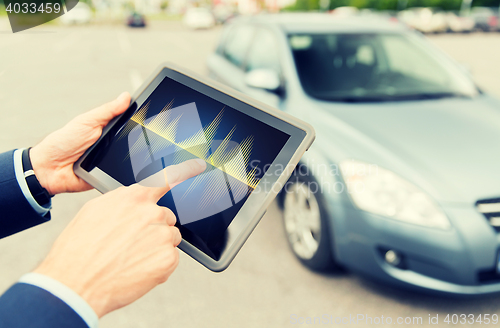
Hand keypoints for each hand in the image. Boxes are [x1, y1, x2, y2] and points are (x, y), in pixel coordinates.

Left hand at [30, 92, 130, 195]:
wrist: (50, 168)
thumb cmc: (63, 142)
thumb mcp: (87, 121)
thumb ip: (107, 111)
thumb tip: (126, 97)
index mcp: (107, 129)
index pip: (129, 123)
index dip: (139, 118)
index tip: (150, 112)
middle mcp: (112, 145)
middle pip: (133, 141)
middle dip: (136, 139)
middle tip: (138, 135)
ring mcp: (112, 161)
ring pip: (131, 159)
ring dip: (129, 157)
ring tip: (120, 152)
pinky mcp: (110, 177)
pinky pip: (122, 175)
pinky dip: (122, 173)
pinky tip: (120, 168)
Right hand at [34, 158, 206, 317]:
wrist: (76, 284)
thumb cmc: (79, 249)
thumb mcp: (95, 211)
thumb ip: (122, 202)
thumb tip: (135, 202)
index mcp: (133, 197)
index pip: (166, 179)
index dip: (185, 171)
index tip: (199, 165)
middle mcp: (152, 212)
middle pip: (166, 217)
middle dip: (154, 228)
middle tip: (131, 243)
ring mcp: (162, 236)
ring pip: (170, 238)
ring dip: (157, 246)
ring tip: (131, 258)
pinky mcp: (168, 259)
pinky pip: (171, 258)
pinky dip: (158, 265)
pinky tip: (137, 269)